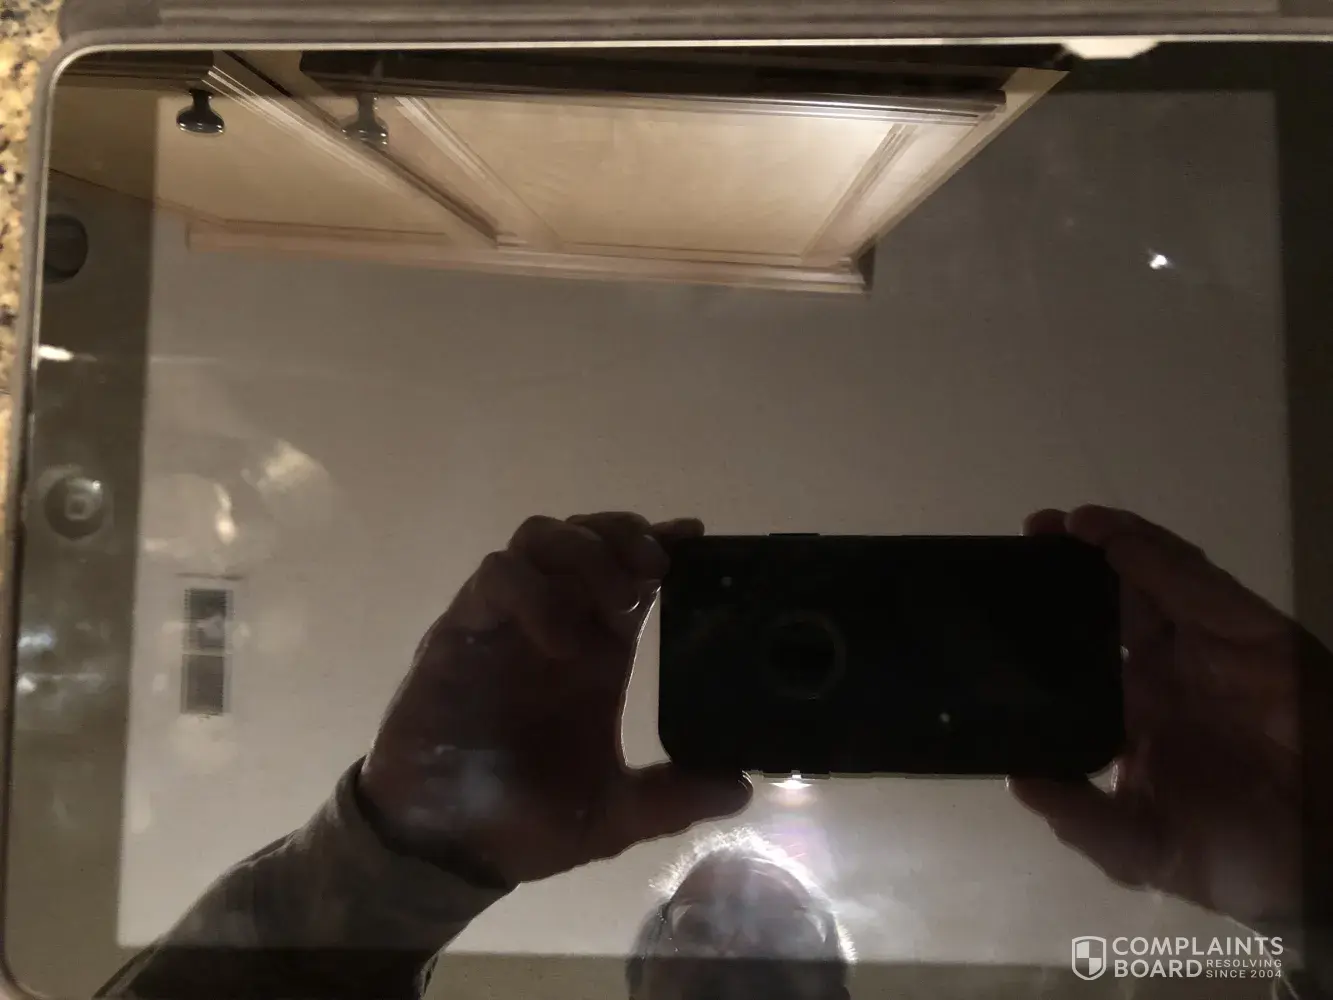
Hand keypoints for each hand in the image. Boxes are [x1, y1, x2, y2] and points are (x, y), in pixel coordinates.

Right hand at [357, 512, 751, 886]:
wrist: (443, 848)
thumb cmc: (523, 823)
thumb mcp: (612, 816)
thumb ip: (672, 798)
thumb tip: (741, 789)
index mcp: (598, 652)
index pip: (633, 573)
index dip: (664, 544)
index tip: (697, 537)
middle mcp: (556, 623)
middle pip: (589, 535)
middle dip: (624, 534)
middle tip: (656, 566)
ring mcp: (506, 621)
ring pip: (542, 537)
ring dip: (583, 551)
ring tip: (614, 598)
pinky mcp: (462, 629)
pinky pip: (497, 577)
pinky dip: (534, 592)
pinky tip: (561, 639)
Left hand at [1010, 505, 1317, 927]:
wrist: (1331, 857)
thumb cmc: (1245, 857)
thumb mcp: (1143, 848)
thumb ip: (1079, 816)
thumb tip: (1016, 782)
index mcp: (1136, 715)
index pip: (1082, 652)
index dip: (1046, 621)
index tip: (1001, 596)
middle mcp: (1167, 673)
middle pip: (1111, 601)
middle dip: (1068, 566)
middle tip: (1029, 535)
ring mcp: (1207, 647)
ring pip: (1150, 579)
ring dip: (1107, 544)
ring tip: (1061, 524)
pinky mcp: (1247, 630)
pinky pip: (1193, 583)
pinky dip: (1152, 557)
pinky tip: (1111, 541)